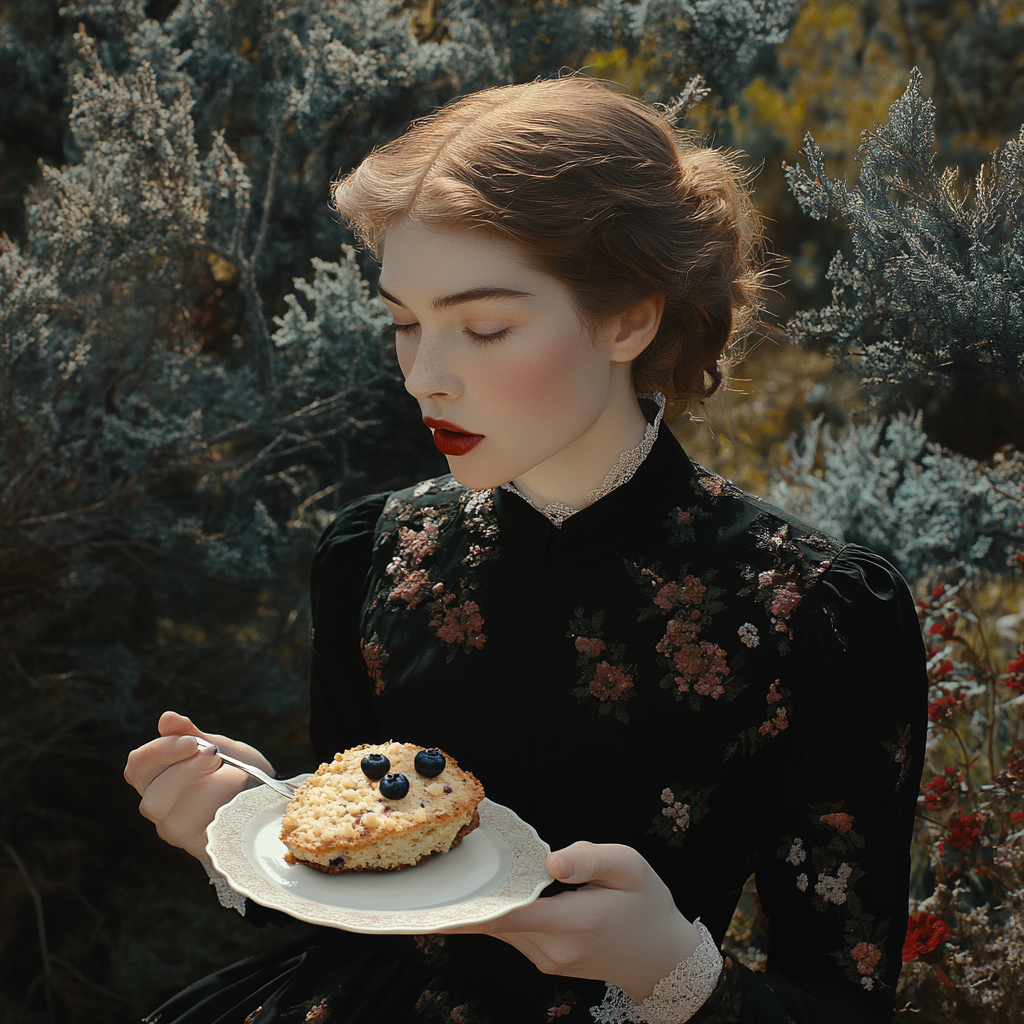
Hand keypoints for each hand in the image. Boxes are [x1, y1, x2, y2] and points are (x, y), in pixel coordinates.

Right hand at [124, 711, 274, 867]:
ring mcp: (175, 826)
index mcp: (162, 777)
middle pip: (142, 783)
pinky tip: (228, 794)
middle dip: (174, 762)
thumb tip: (167, 718)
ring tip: (219, 768)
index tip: (191, 740)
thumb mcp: (222, 748)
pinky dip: (208, 804)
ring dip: (187, 778)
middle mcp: (162, 803)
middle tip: (211, 754)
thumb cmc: (242, 772)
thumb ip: (193, 735)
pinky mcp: (192, 842)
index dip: (159, 749)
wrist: (271, 800)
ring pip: (156, 805)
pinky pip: (187, 825)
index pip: (138, 765)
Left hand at [442, 841, 702, 1002]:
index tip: (435, 899)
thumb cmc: (647, 906)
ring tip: (455, 876)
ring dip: (480, 906)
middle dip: (466, 899)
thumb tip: (550, 860)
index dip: (468, 907)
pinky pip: (513, 934)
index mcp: (572, 923)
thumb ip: (589, 859)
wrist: (663, 959)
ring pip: (501, 930)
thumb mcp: (630, 868)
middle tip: (432, 873)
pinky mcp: (547, 961)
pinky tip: (489, 891)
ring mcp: (548, 960)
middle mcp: (553, 948)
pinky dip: (498, 914)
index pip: (507, 915)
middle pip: (495, 922)